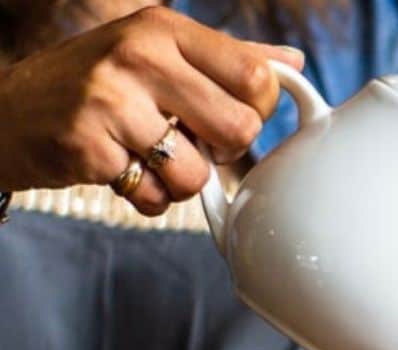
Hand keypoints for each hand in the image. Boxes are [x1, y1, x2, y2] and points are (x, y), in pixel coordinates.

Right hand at [0, 7, 302, 215]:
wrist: (6, 114)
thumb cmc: (96, 84)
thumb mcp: (157, 52)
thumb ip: (227, 59)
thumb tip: (292, 63)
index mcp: (164, 28)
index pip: (258, 78)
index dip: (257, 110)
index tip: (232, 115)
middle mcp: (138, 57)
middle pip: (240, 129)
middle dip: (223, 151)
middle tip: (192, 142)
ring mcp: (109, 102)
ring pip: (198, 173)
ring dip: (181, 181)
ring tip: (150, 158)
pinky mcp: (87, 148)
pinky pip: (155, 197)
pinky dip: (147, 197)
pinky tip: (122, 171)